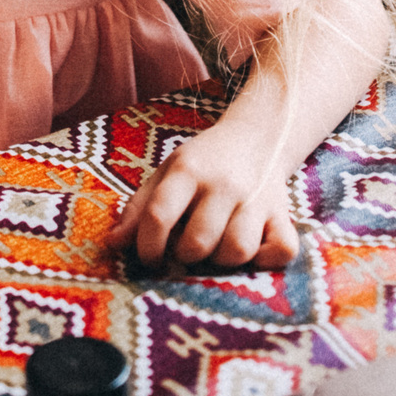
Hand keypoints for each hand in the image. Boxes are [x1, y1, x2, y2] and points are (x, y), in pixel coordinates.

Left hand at [104, 117, 298, 270]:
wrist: (259, 135)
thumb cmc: (204, 162)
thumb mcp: (167, 173)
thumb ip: (139, 208)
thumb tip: (112, 244)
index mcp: (188, 170)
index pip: (159, 215)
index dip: (148, 247)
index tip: (149, 257)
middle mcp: (223, 183)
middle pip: (199, 242)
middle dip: (186, 255)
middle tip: (187, 248)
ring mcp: (257, 199)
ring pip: (238, 250)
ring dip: (222, 260)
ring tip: (217, 248)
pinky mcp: (283, 214)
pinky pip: (282, 250)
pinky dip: (266, 260)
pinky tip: (252, 252)